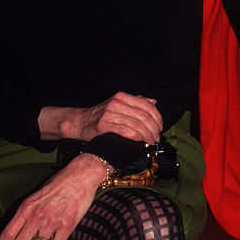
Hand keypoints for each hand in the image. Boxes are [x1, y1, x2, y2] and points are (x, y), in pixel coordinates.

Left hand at [0, 153, 108, 239]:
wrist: (81, 175)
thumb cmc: (60, 183)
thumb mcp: (36, 195)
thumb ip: (27, 212)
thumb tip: (21, 230)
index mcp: (26, 208)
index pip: (7, 234)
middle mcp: (36, 216)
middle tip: (33, 237)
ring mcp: (51, 222)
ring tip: (52, 228)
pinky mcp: (66, 226)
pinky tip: (61, 232)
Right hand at [39, 91, 163, 143]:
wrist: (79, 122)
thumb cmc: (101, 115)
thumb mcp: (118, 104)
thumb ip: (136, 102)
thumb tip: (154, 102)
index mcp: (122, 96)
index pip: (147, 105)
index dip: (157, 118)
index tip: (160, 127)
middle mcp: (116, 102)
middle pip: (144, 116)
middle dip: (154, 129)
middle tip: (157, 138)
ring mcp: (109, 113)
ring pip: (137, 125)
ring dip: (148, 136)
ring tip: (151, 143)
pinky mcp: (104, 125)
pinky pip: (127, 132)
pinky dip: (138, 138)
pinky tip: (141, 143)